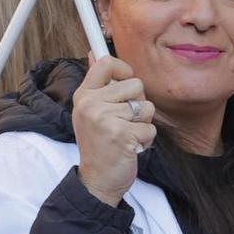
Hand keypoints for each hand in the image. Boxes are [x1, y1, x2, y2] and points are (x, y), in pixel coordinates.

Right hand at [72, 55, 155, 204]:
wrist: (97, 180)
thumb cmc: (99, 145)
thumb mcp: (90, 112)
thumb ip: (97, 83)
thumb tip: (95, 53)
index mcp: (83, 95)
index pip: (106, 63)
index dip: (123, 69)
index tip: (125, 81)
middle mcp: (91, 104)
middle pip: (136, 84)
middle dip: (138, 104)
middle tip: (123, 122)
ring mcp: (105, 119)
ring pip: (146, 107)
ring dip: (143, 124)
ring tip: (127, 135)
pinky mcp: (121, 135)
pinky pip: (150, 128)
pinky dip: (146, 140)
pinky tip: (130, 148)